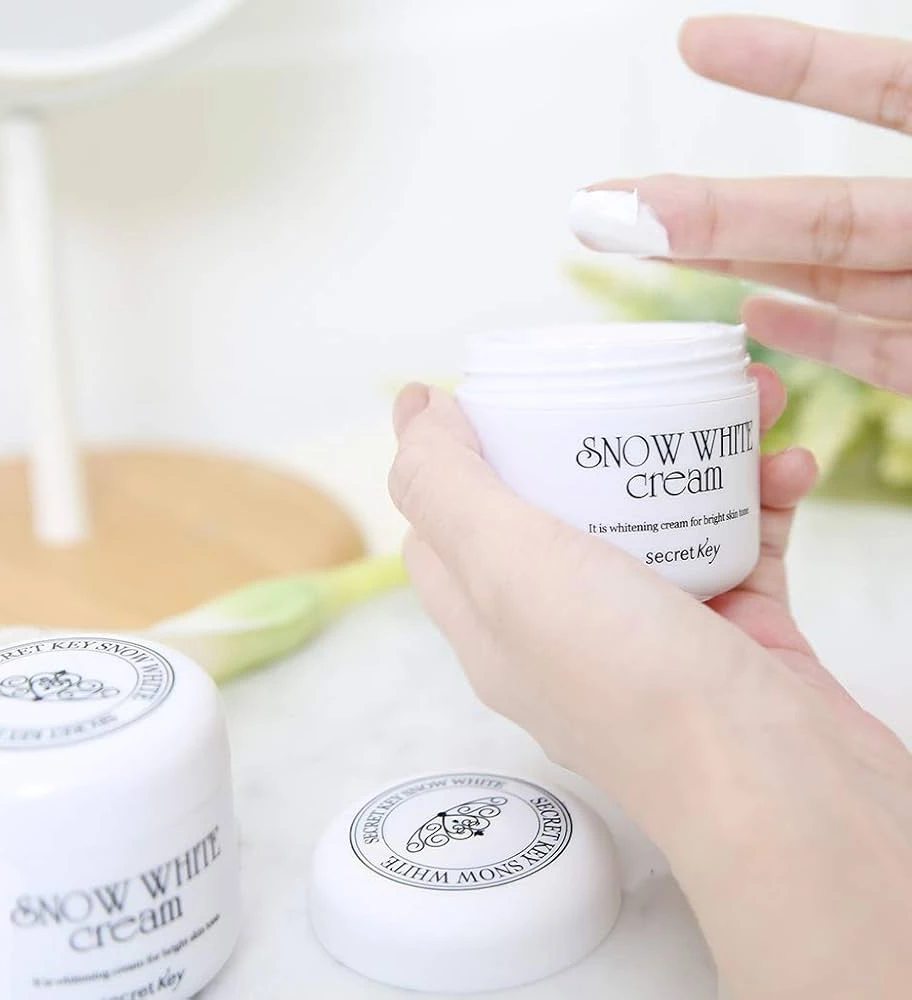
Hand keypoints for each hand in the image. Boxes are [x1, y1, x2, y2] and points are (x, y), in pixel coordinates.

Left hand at [390, 381, 911, 998]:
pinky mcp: (734, 629)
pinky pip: (740, 539)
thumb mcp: (506, 567)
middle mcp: (563, 629)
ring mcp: (650, 631)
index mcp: (491, 621)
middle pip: (558, 504)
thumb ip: (445, 487)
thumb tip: (412, 415)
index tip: (494, 395)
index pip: (448, 527)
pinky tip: (791, 465)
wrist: (782, 786)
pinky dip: (762, 495)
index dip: (458, 458)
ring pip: (658, 512)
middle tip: (633, 381)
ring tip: (750, 400)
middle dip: (594, 431)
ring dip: (698, 449)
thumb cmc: (632, 682)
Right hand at [573, 16, 911, 394]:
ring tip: (638, 243)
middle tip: (602, 204)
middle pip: (818, 210)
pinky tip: (754, 316)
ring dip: (729, 261)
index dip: (792, 67)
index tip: (694, 40)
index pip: (885, 91)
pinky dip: (811, 335)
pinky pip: (866, 349)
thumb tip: (829, 207)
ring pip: (825, 273)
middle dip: (704, 207)